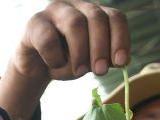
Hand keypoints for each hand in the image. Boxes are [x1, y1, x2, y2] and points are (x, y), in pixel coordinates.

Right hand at [0, 0, 129, 119]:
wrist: (37, 65)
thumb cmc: (69, 60)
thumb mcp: (91, 61)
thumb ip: (107, 59)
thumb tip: (123, 60)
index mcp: (96, 11)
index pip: (115, 17)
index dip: (120, 38)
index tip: (120, 62)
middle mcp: (77, 4)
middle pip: (96, 18)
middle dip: (101, 48)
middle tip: (100, 72)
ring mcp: (55, 10)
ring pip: (75, 24)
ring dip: (80, 53)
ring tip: (79, 73)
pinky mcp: (35, 22)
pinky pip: (49, 40)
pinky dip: (55, 58)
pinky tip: (55, 65)